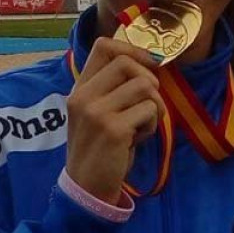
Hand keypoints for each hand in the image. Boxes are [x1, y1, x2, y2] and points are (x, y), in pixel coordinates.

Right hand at [65, 37, 166, 204]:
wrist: (87, 186)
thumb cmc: (99, 146)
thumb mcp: (95, 112)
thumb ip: (112, 87)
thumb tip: (149, 62)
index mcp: (80, 88)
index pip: (103, 46)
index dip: (132, 49)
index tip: (150, 63)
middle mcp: (84, 96)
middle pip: (127, 63)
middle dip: (148, 80)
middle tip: (148, 102)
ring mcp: (97, 112)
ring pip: (145, 86)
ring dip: (154, 105)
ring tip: (142, 123)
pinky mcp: (114, 129)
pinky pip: (150, 110)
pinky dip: (152, 124)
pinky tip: (138, 138)